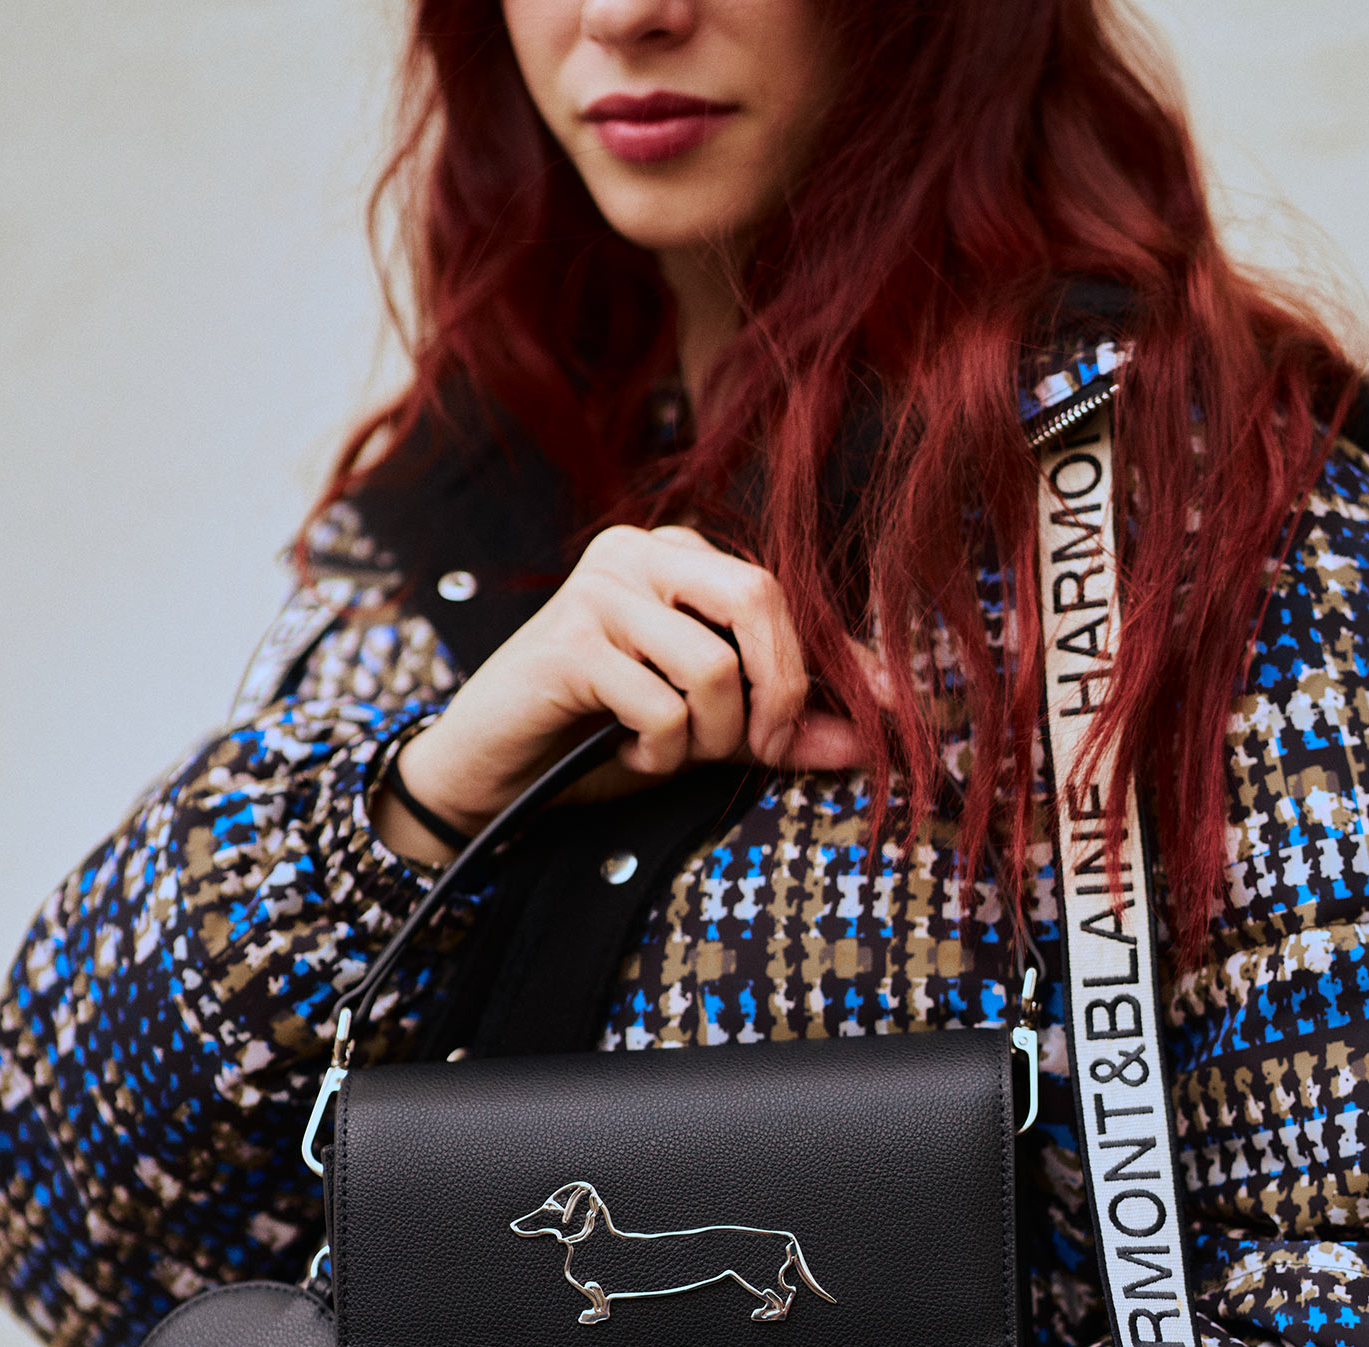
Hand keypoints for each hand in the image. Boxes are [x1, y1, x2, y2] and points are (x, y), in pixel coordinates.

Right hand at [374, 524, 870, 863]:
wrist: (486, 772)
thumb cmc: (595, 741)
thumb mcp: (704, 734)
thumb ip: (779, 730)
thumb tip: (868, 739)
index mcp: (677, 556)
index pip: (780, 593)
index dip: (837, 658)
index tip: (881, 713)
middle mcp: (637, 552)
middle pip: (759, 599)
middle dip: (780, 691)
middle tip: (759, 749)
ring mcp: (598, 591)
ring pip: (713, 666)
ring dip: (708, 737)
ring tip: (669, 752)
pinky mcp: (566, 643)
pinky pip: (660, 706)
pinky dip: (658, 752)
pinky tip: (627, 752)